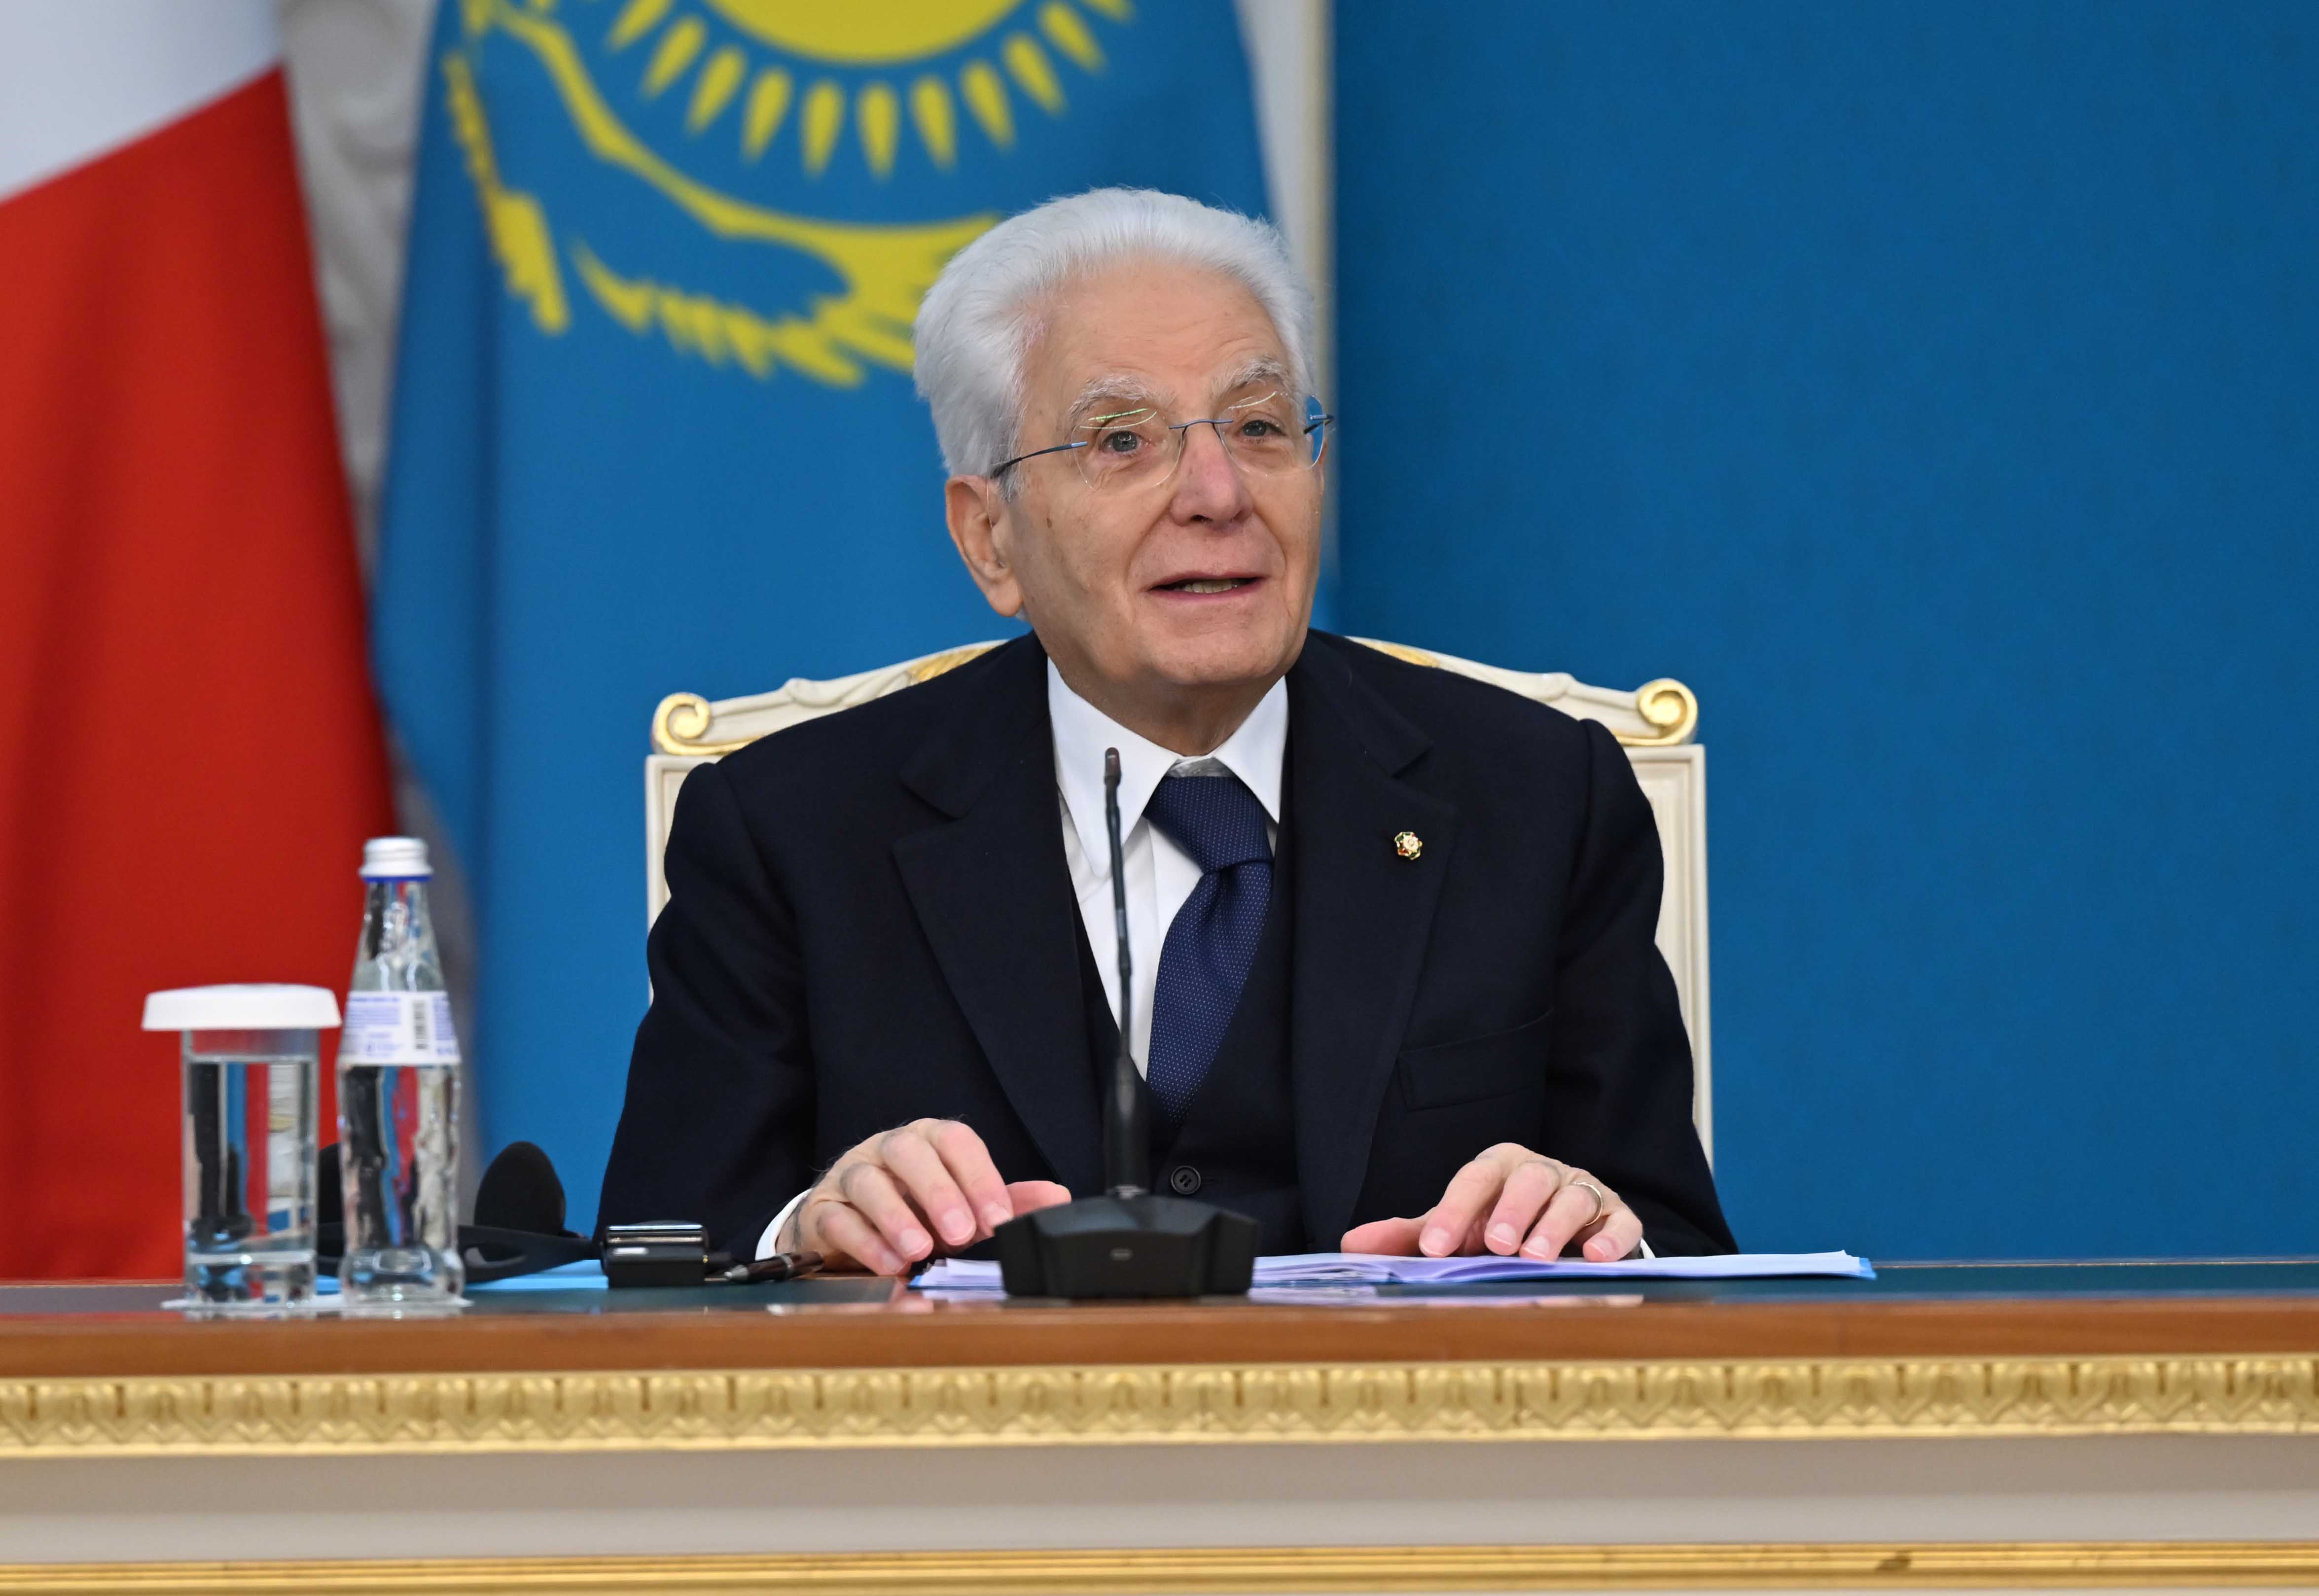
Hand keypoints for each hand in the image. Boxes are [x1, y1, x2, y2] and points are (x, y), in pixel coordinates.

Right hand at [779, 1118, 1069, 1275]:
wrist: (851, 1229)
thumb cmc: (915, 1212)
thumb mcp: (963, 1207)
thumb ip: (1005, 1203)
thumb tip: (1057, 1197)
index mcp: (928, 1142)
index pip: (955, 1141)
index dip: (979, 1177)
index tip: (998, 1220)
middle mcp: (887, 1151)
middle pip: (908, 1150)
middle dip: (938, 1190)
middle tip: (960, 1233)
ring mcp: (851, 1177)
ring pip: (867, 1180)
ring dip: (895, 1216)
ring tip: (918, 1252)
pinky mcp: (822, 1210)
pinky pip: (837, 1218)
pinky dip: (863, 1241)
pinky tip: (889, 1265)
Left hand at [1339, 1143, 1640, 1261]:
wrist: (1564, 1235)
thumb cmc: (1502, 1228)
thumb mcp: (1457, 1229)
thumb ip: (1409, 1236)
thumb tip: (1350, 1245)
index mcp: (1498, 1168)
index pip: (1473, 1179)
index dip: (1453, 1211)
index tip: (1433, 1247)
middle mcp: (1542, 1172)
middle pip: (1527, 1178)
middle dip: (1511, 1210)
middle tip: (1496, 1245)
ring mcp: (1584, 1191)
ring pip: (1574, 1197)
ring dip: (1555, 1226)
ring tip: (1536, 1257)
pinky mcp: (1618, 1217)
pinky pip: (1621, 1221)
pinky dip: (1611, 1237)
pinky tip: (1595, 1257)